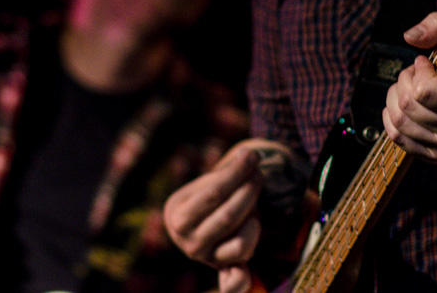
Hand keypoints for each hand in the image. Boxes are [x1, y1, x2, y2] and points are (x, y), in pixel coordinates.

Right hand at [164, 139, 289, 292]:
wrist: (197, 225)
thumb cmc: (206, 198)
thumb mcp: (206, 184)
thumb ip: (226, 172)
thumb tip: (250, 156)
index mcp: (177, 215)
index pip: (213, 193)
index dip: (236, 173)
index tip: (252, 156)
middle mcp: (187, 242)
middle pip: (227, 216)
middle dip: (249, 191)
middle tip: (258, 174)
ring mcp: (206, 258)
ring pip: (240, 245)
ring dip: (254, 220)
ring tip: (255, 205)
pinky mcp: (223, 269)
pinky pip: (233, 281)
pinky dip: (239, 281)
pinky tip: (243, 272)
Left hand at [382, 11, 436, 161]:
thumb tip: (410, 37)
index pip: (424, 91)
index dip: (419, 71)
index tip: (428, 63)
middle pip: (407, 104)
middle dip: (405, 80)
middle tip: (418, 73)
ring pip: (397, 120)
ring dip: (396, 96)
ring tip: (413, 88)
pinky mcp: (434, 156)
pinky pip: (396, 137)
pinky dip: (392, 116)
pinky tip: (406, 105)